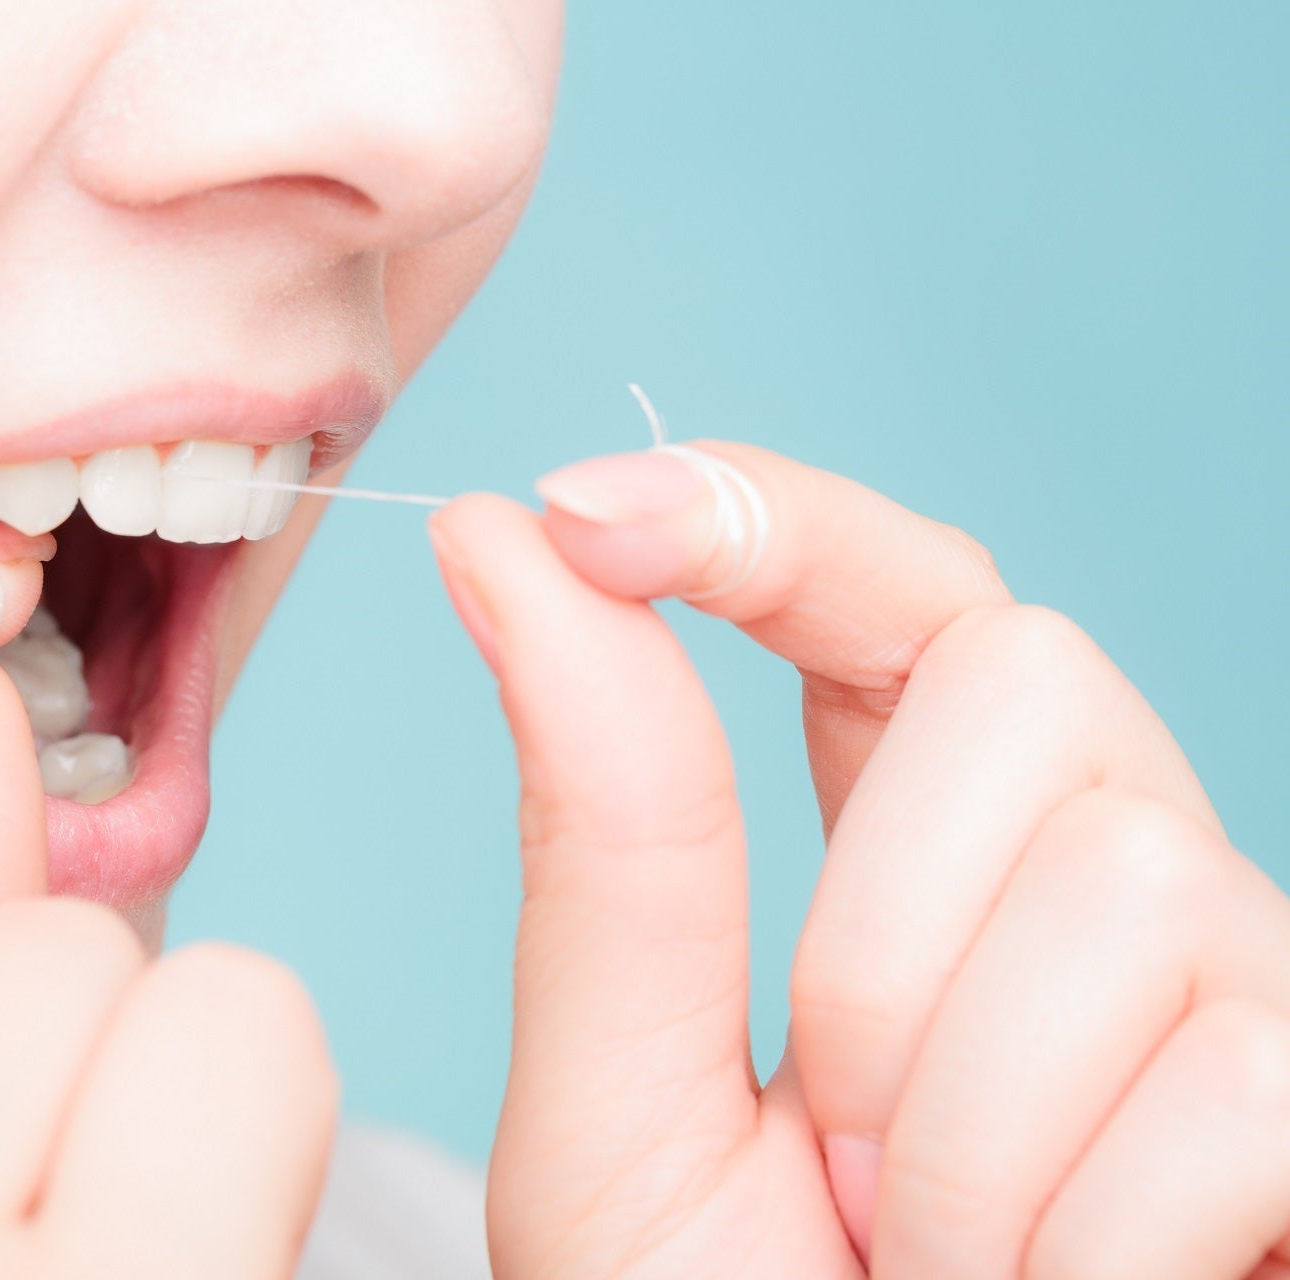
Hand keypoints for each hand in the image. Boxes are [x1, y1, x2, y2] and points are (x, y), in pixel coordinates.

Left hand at [432, 445, 1289, 1279]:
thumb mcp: (623, 1105)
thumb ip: (602, 829)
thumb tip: (509, 535)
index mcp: (918, 858)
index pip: (891, 597)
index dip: (767, 519)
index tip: (592, 511)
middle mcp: (1106, 877)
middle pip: (1020, 683)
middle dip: (872, 939)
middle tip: (834, 1167)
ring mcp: (1250, 988)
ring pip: (1130, 884)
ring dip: (959, 1130)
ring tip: (934, 1269)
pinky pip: (1236, 1073)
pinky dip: (1080, 1233)